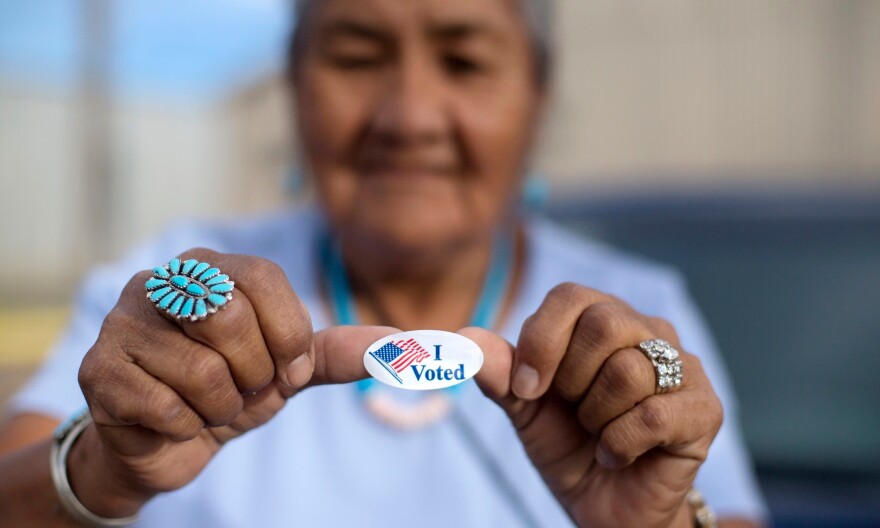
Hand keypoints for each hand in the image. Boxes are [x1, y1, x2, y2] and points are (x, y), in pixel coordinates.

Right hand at [75, 248, 394, 517]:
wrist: (164, 443)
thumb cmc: (230, 390)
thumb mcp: (289, 369)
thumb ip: (340, 351)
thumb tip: (411, 341)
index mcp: (212, 266)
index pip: (265, 277)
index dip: (288, 333)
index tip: (288, 368)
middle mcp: (161, 280)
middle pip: (229, 317)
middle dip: (253, 373)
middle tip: (241, 387)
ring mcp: (122, 321)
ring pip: (201, 371)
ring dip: (220, 407)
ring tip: (206, 404)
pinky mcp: (98, 369)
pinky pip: (165, 406)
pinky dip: (185, 427)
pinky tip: (171, 419)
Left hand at [465, 283, 722, 527]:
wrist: (605, 506)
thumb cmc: (568, 444)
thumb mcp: (523, 407)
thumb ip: (499, 372)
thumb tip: (466, 339)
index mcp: (602, 317)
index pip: (569, 296)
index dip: (540, 341)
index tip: (525, 390)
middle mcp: (648, 331)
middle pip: (604, 324)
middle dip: (571, 380)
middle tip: (573, 412)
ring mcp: (683, 367)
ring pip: (628, 372)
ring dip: (596, 418)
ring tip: (598, 433)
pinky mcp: (704, 410)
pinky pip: (653, 415)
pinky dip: (619, 445)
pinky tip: (616, 455)